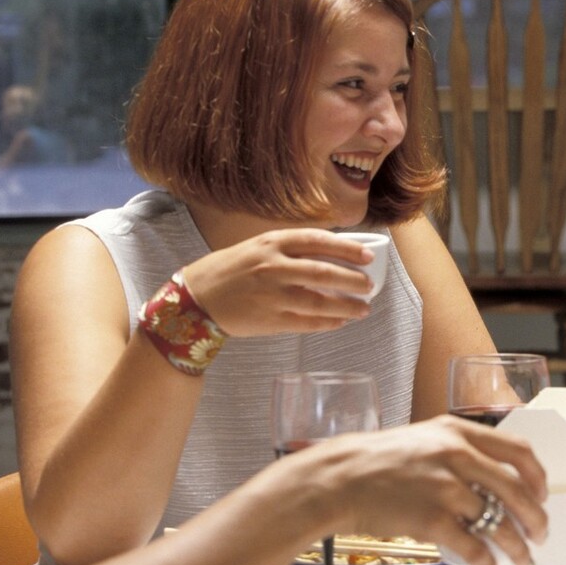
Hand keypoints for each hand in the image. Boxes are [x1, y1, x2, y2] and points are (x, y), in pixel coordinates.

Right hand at [181, 228, 376, 336]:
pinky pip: (306, 323)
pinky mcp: (269, 320)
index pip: (318, 241)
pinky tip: (339, 321)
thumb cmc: (229, 270)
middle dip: (353, 280)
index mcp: (271, 242)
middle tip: (370, 286)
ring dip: (347, 306)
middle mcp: (273, 266)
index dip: (347, 249)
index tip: (367, 257)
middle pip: (325, 272)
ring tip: (363, 309)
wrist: (195, 299)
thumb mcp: (257, 247)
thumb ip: (289, 250)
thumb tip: (331, 257)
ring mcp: (272, 295)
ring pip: (320, 301)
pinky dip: (327, 323)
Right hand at [313, 416, 548, 564]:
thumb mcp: (425, 439)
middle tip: (540, 535)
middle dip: (536, 520)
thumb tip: (494, 482)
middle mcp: (457, 455)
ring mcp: (445, 487)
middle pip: (517, 492)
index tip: (542, 495)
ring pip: (499, 524)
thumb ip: (460, 451)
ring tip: (522, 561)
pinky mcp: (431, 519)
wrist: (340, 478)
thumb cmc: (379, 461)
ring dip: (517, 548)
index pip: (518, 451)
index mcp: (458, 432)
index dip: (538, 478)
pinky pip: (472, 547)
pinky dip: (485, 562)